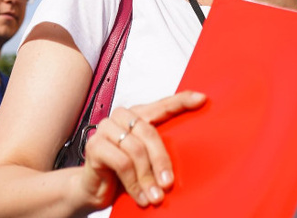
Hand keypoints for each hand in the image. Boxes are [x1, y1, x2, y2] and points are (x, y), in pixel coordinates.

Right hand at [78, 91, 206, 208]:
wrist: (94, 188)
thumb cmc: (124, 171)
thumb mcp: (147, 158)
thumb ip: (160, 149)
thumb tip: (192, 150)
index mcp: (137, 114)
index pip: (163, 104)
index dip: (181, 101)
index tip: (202, 99)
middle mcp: (121, 116)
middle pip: (149, 132)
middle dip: (161, 161)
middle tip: (168, 184)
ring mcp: (105, 129)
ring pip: (136, 150)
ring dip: (147, 177)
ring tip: (155, 196)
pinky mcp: (94, 146)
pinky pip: (121, 163)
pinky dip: (133, 183)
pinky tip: (140, 196)